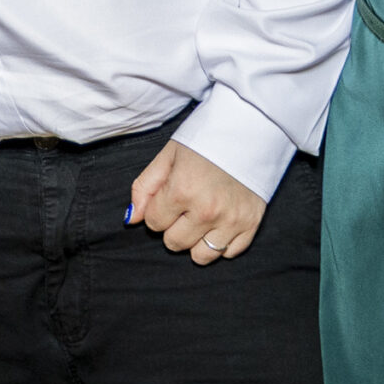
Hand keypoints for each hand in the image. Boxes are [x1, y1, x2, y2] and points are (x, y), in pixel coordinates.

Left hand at [128, 140, 266, 263]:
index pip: (153, 223)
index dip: (156, 209)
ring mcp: (232, 220)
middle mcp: (207, 210)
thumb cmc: (205, 138)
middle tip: (184, 205)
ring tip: (200, 218)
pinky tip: (220, 221)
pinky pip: (230, 253)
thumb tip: (132, 219)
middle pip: (174, 243)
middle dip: (173, 226)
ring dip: (196, 240)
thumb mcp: (168, 155)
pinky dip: (222, 242)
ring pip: (201, 256)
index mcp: (182, 190)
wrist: (250, 127)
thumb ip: (145, 187)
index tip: (168, 195)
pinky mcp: (252, 224)